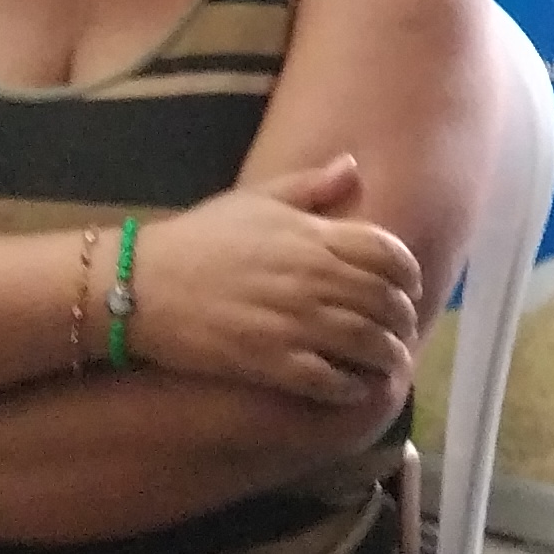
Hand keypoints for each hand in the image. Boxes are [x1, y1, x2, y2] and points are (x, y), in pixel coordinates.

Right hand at [121, 155, 424, 411]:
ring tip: (391, 364)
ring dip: (387, 356)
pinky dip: (351, 386)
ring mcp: (292, 320)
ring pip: (365, 342)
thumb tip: (354, 165)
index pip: (388, 252)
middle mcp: (311, 277)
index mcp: (312, 236)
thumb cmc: (200, 238)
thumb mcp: (257, 199)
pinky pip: (329, 379)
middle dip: (403, 319)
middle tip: (404, 331)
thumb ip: (311, 187)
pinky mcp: (270, 360)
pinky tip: (355, 388)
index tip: (410, 287)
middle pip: (384, 300)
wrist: (143, 283)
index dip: (409, 273)